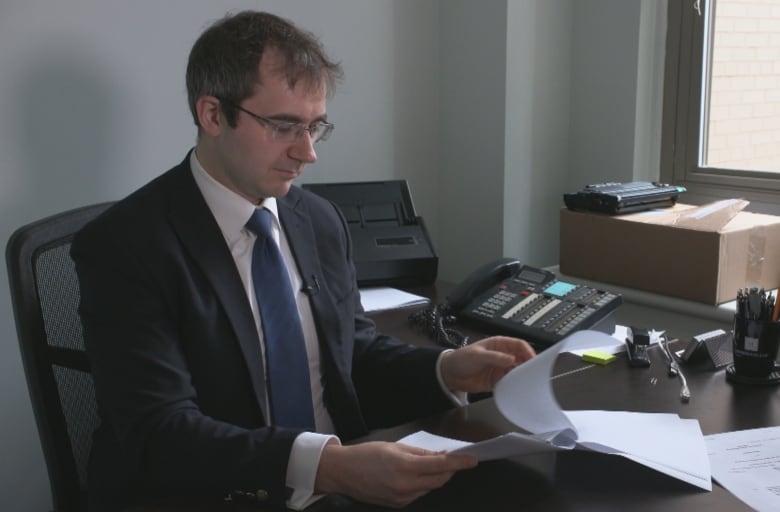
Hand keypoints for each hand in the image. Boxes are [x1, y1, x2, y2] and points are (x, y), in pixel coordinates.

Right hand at [315, 440, 476, 507]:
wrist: (344, 472)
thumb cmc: (367, 454)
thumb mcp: (395, 447)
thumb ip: (420, 453)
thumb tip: (440, 455)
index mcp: (404, 466)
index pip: (440, 465)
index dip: (459, 463)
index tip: (472, 460)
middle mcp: (405, 485)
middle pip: (439, 480)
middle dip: (450, 470)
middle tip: (454, 460)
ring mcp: (402, 497)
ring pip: (430, 488)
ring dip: (436, 477)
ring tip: (430, 465)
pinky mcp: (398, 504)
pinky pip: (419, 494)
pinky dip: (423, 485)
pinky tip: (416, 476)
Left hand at [439, 336, 534, 392]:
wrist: (449, 374)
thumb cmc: (460, 359)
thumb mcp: (477, 356)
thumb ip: (494, 357)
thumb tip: (511, 359)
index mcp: (499, 345)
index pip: (519, 345)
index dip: (528, 351)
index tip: (532, 359)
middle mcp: (502, 357)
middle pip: (521, 359)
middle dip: (528, 365)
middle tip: (533, 373)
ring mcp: (500, 369)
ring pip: (517, 372)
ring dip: (521, 377)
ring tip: (525, 382)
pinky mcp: (497, 381)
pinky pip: (509, 384)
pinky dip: (513, 386)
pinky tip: (515, 389)